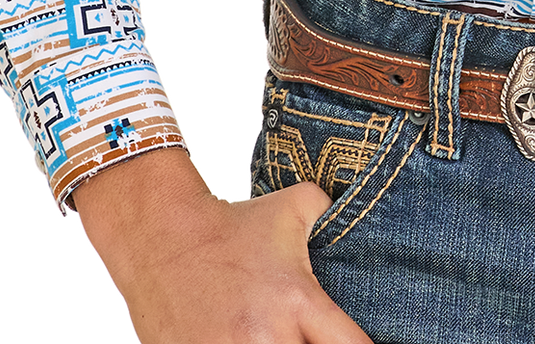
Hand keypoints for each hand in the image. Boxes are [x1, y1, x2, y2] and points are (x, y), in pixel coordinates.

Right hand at [74, 146, 371, 341]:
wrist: (161, 234)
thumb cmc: (234, 222)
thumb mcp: (293, 205)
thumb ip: (333, 214)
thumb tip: (373, 220)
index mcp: (299, 301)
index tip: (359, 343)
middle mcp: (267, 337)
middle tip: (308, 337)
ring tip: (278, 336)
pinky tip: (240, 340)